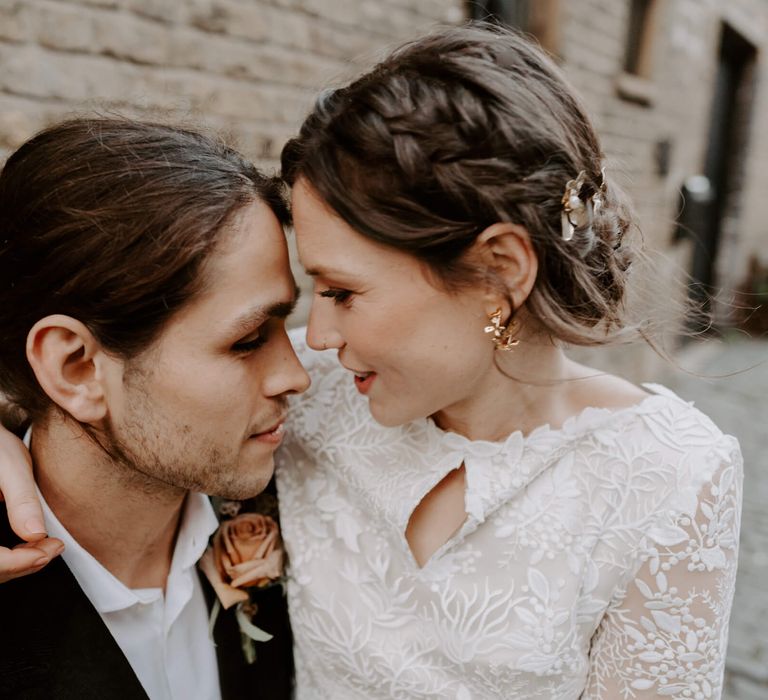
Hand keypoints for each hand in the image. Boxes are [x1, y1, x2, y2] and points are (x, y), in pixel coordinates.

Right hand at [0, 427, 62, 581]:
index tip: (51, 548)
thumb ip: (22, 500)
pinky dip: (9, 559)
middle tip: (55, 547)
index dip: (20, 562)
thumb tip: (36, 534)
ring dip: (17, 564)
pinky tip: (29, 546)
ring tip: (47, 547)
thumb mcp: (11, 466)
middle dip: (23, 564)